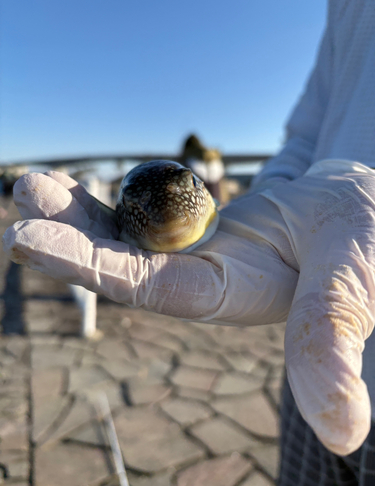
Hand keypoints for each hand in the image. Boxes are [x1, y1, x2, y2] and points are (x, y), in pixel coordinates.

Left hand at [3, 161, 374, 455]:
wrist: (358, 208)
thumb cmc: (365, 238)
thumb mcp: (350, 280)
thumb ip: (333, 341)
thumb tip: (345, 435)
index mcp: (229, 297)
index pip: (148, 288)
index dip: (90, 264)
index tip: (27, 237)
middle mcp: (201, 279)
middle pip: (122, 259)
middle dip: (69, 231)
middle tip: (22, 192)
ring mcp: (194, 250)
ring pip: (125, 233)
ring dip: (78, 209)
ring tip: (32, 182)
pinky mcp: (194, 225)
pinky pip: (143, 212)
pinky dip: (111, 197)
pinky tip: (74, 184)